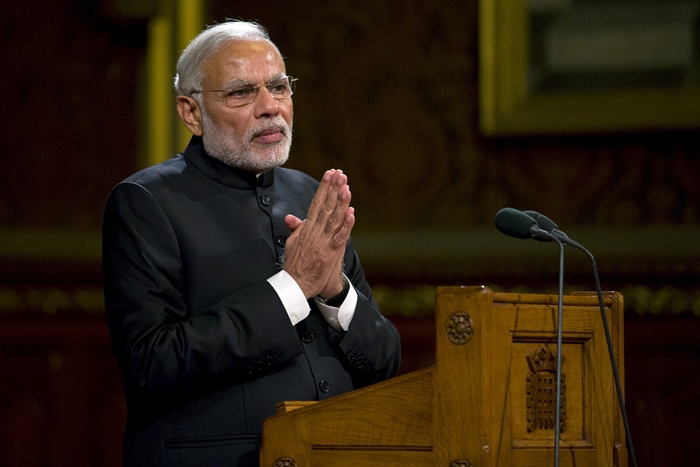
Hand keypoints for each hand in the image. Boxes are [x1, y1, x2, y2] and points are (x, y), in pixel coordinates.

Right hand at [283, 169, 354, 298]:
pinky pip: (340, 237)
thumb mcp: (292, 243)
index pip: (316, 202)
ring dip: (340, 202)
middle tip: (340, 173)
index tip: (330, 174)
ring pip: (333, 218)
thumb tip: (291, 217)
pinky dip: (346, 225)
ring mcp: (323, 242)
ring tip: (346, 187)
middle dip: (333, 189)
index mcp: (307, 228)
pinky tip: (351, 213)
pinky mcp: (329, 253)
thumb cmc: (295, 265)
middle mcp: (315, 231)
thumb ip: (295, 229)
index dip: (324, 187)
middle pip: (326, 206)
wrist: (295, 285)